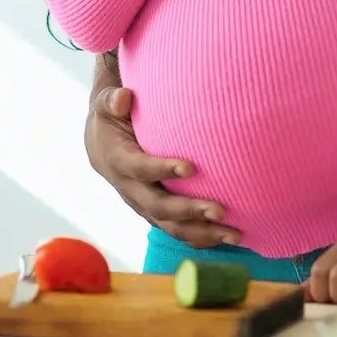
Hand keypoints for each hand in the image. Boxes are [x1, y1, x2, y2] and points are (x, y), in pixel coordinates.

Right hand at [84, 85, 237, 247]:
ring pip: (172, 227)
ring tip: (234, 234)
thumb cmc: (111, 119)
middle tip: (220, 210)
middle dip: (190, 211)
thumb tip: (124, 98)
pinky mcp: (157, 215)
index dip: (162, 170)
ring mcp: (145, 206)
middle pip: (160, 207)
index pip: (140, 169)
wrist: (102, 146)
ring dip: (203, 233)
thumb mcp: (105, 105)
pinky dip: (204, 238)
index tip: (190, 168)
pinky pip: (179, 232)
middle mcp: (131, 191)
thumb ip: (111, 100)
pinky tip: (230, 238)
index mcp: (119, 162)